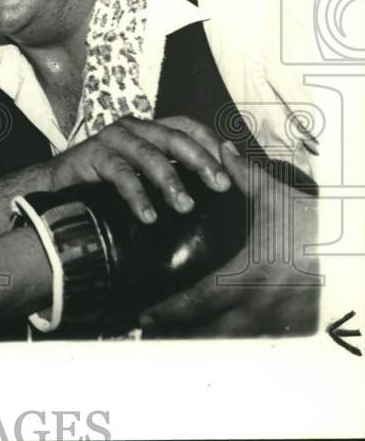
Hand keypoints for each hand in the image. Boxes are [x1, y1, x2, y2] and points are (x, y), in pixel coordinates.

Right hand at [44, 115, 232, 223]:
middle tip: (220, 186)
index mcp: (148, 130)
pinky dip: (137, 195)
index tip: (230, 168)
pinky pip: (119, 173)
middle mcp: (131, 128)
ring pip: (148, 154)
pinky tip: (149, 215)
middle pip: (173, 137)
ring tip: (185, 206)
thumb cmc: (105, 186)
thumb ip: (172, 175)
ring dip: (170, 180)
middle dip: (201, 161)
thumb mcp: (143, 177)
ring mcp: (111, 139)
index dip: (210, 142)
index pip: (186, 125)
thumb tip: (215, 189)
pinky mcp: (91, 155)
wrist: (55, 188)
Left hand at [140, 141, 319, 336]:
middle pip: (213, 333)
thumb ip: (244, 175)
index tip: (146, 316)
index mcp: (252, 272)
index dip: (171, 311)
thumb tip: (221, 147)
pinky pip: (264, 343)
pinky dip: (240, 343)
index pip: (202, 299)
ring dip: (207, 342)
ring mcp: (285, 321)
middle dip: (181, 336)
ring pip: (237, 343)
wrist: (358, 243)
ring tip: (176, 341)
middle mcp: (266, 303)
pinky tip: (220, 340)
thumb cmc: (316, 220)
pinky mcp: (302, 328)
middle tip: (153, 334)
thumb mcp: (277, 196)